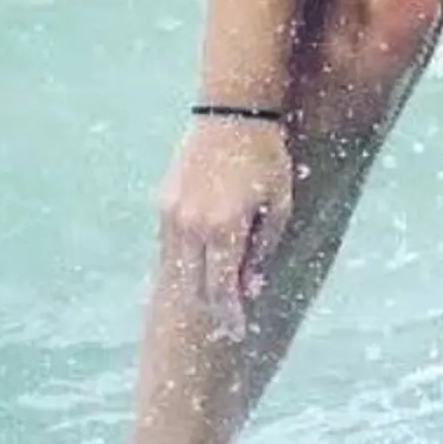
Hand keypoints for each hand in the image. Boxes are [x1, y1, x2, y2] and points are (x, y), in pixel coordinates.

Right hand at [157, 118, 292, 339]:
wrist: (231, 111)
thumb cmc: (265, 157)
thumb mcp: (278, 204)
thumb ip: (262, 249)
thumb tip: (248, 285)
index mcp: (223, 228)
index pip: (221, 288)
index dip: (229, 315)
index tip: (237, 332)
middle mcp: (191, 225)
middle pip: (195, 285)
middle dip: (210, 308)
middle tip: (223, 327)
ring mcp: (172, 213)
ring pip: (177, 267)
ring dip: (194, 287)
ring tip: (211, 301)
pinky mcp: (164, 201)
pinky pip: (171, 244)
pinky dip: (184, 262)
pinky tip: (198, 268)